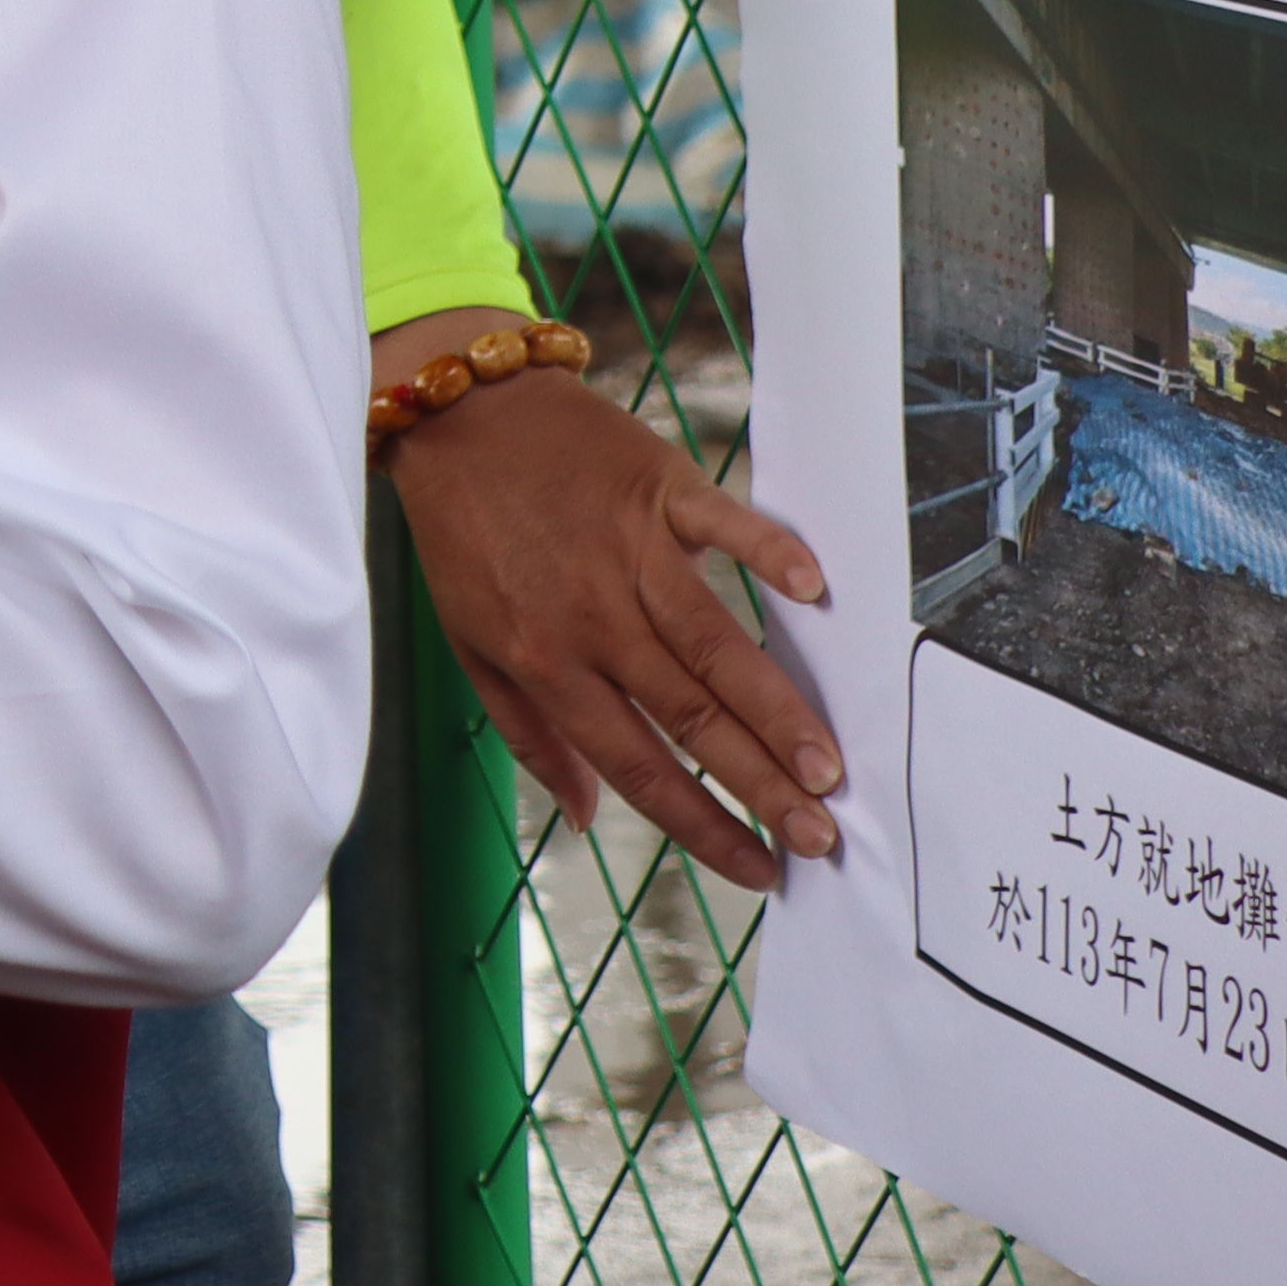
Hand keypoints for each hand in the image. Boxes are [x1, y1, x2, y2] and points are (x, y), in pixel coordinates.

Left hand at [383, 337, 840, 892]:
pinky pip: (724, 525)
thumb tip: (584, 815)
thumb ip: (530, 735)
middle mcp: (593, 615)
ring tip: (828, 764)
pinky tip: (813, 593)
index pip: (636, 764)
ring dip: (777, 707)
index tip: (758, 870)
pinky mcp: (659, 487)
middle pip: (690, 714)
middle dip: (761, 783)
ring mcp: (632, 549)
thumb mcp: (471, 645)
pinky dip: (769, 553)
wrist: (459, 416)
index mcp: (547, 661)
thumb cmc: (465, 535)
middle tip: (822, 835)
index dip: (701, 825)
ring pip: (715, 641)